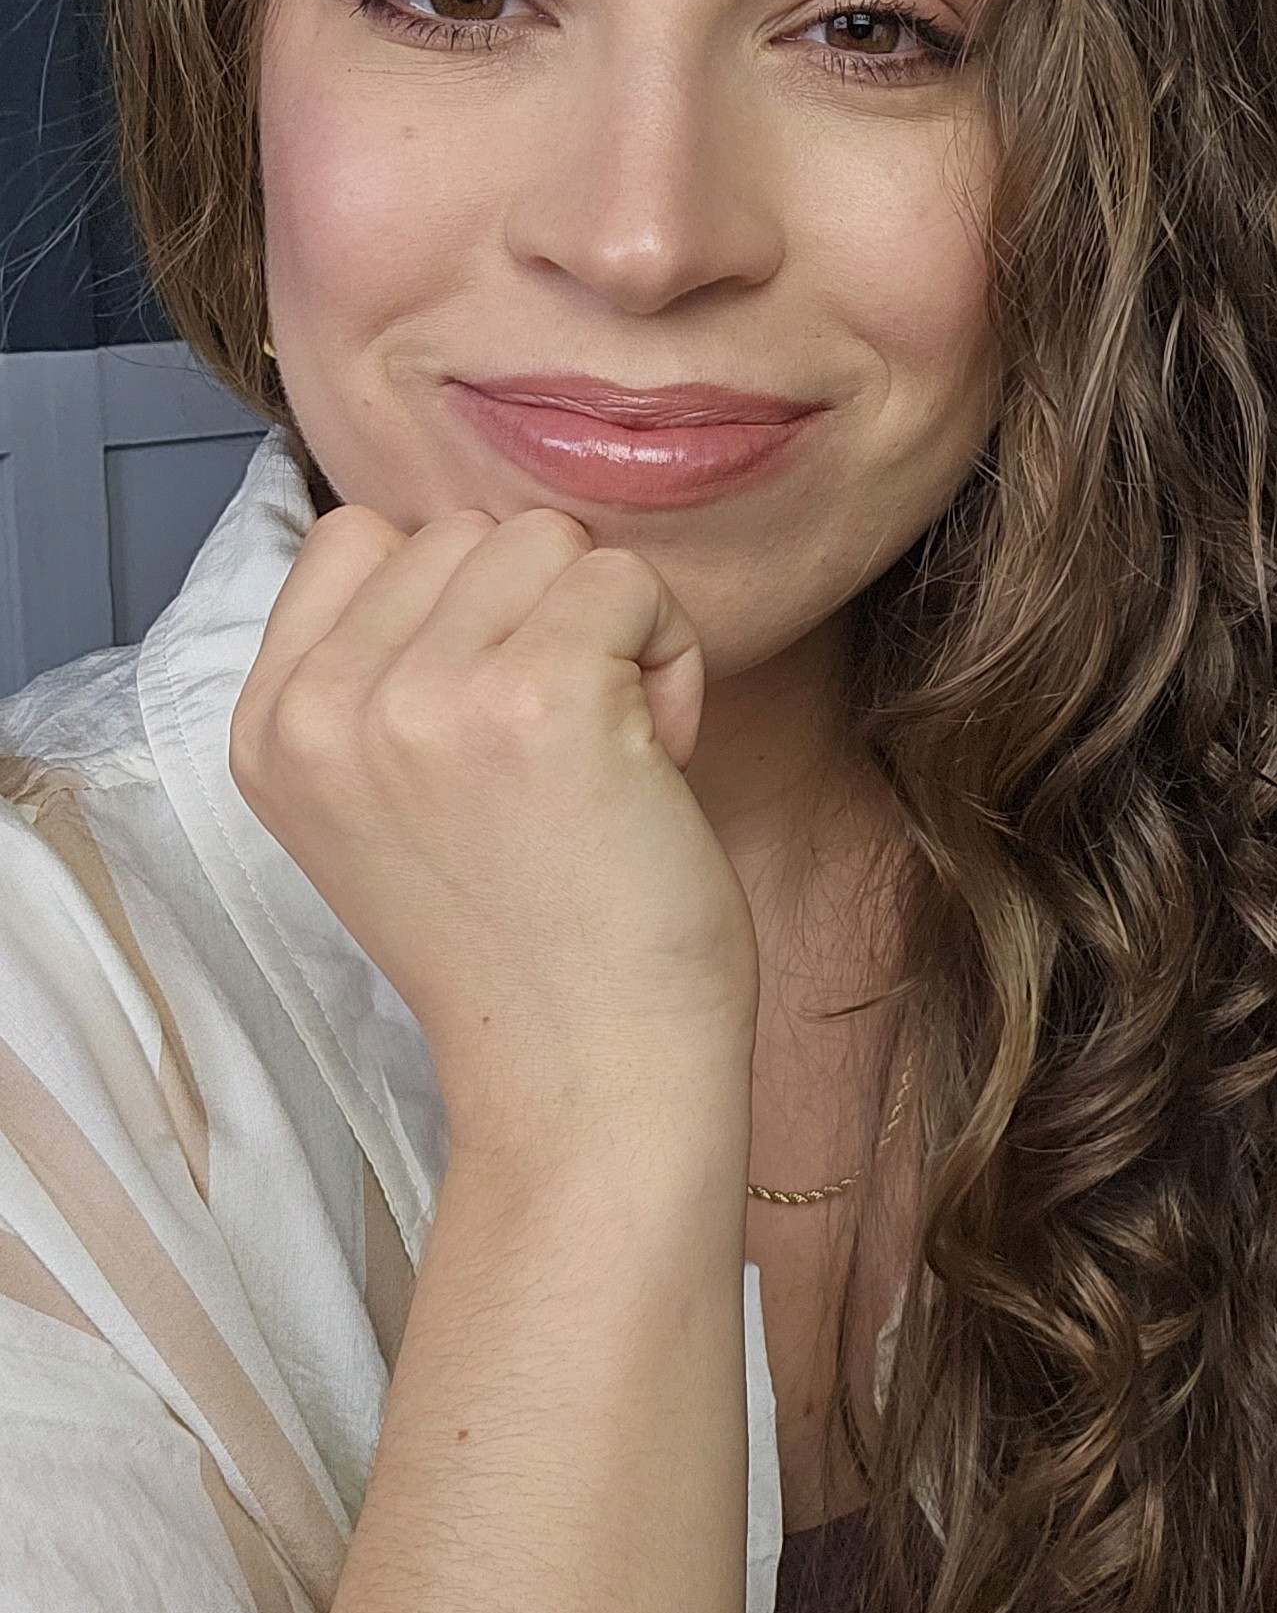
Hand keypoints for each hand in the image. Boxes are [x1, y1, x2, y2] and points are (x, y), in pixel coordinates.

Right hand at [230, 504, 758, 1132]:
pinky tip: (650, 763)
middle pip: (465, 532)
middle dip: (539, 621)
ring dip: (609, 634)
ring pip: (549, 542)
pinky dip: (670, 658)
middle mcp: (324, 708)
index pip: (360, 538)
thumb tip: (475, 546)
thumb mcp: (386, 803)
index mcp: (271, 729)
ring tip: (604, 762)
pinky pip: (631, 581)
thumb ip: (386, 677)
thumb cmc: (529, 943)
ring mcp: (423, 699)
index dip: (460, 607)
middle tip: (560, 764)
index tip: (490, 731)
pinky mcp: (535, 696)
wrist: (588, 1081)